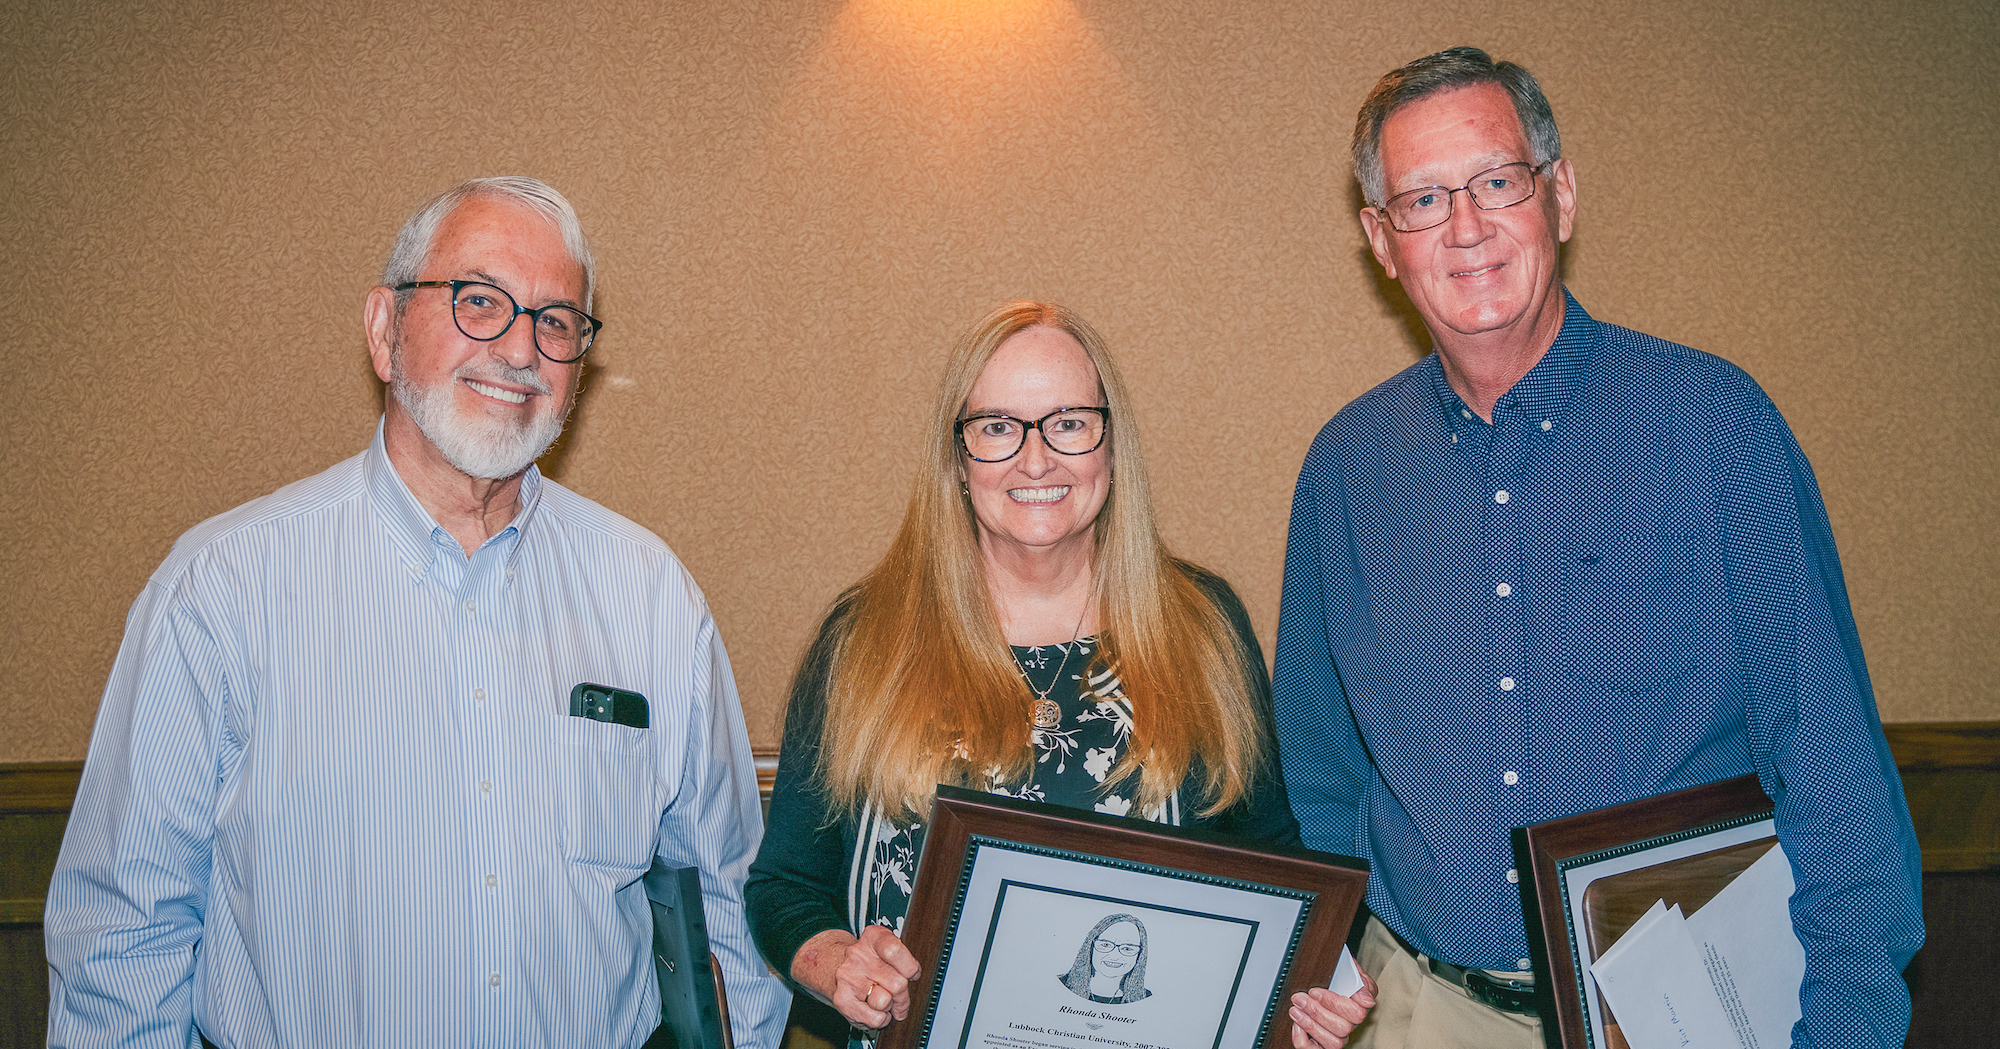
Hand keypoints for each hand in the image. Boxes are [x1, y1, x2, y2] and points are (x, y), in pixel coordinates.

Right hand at [792, 925, 921, 1028]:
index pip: (894, 950)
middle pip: (896, 982)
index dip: (909, 967)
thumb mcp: (888, 950)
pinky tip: (876, 1010)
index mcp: (872, 937)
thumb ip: (904, 959)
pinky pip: (875, 1018)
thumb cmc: (871, 961)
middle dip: (904, 996)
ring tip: (885, 1001)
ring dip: (890, 1007)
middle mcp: (857, 955)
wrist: (836, 967)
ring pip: (885, 1002)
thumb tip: (914, 975)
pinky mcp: (842, 1000)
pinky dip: (881, 1019)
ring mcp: (848, 978)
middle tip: (901, 998)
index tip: (912, 974)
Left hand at [1288, 968, 1377, 1047]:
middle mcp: (1351, 1026)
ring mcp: (1337, 1037)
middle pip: (1342, 1028)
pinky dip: (1302, 1040)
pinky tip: (1296, 1025)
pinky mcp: (1322, 1044)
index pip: (1357, 1013)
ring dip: (1310, 1025)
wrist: (1332, 982)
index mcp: (1360, 1008)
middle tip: (1300, 998)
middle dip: (1317, 1012)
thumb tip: (1366, 1000)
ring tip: (1295, 1009)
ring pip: (1332, 1042)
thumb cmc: (1341, 979)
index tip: (1315, 991)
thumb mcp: (1353, 973)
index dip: (1334, 1003)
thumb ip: (1361, 983)